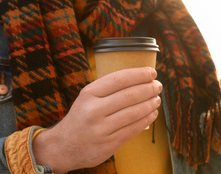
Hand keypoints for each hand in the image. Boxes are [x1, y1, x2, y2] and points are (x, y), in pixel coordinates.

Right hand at [33, 67, 161, 172]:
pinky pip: (133, 129)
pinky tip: (152, 113)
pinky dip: (146, 119)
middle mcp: (94, 111)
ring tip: (157, 99)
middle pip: (130, 95)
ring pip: (134, 113)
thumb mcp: (88, 97)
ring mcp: (101, 129)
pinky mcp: (109, 144)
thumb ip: (109, 88)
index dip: (139, 74)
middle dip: (148, 89)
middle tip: (158, 86)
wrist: (63, 147)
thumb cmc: (82, 116)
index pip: (119, 79)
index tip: (152, 72)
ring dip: (150, 104)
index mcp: (88, 94)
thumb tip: (140, 78)